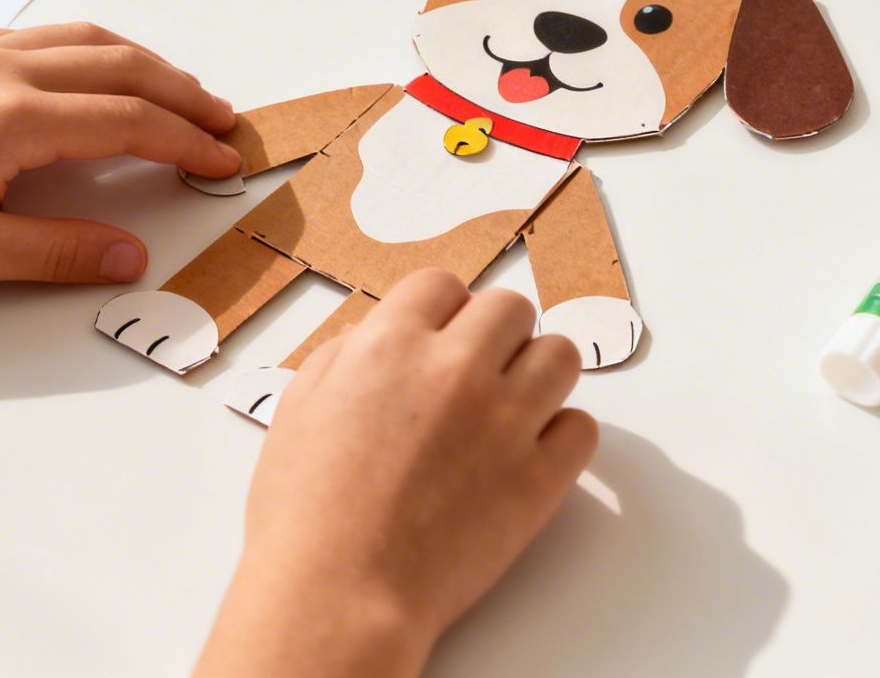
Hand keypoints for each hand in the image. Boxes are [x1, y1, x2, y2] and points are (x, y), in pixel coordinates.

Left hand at [0, 23, 238, 283]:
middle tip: (225, 121)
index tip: (223, 159)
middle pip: (125, 67)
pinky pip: (50, 35)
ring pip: (89, 40)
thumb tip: (129, 256)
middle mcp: (7, 68)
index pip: (131, 122)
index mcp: (17, 117)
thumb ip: (57, 252)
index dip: (187, 141)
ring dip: (146, 64)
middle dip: (184, 94)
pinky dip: (99, 49)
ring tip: (180, 92)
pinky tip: (99, 71)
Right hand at [198, 270, 596, 677]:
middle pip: (510, 308)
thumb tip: (372, 337)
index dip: (441, 311)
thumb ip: (342, 358)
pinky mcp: (540, 478)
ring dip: (538, 371)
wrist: (339, 594)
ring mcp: (505, 422)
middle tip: (479, 370)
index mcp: (391, 346)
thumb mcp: (298, 411)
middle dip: (494, 333)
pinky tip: (531, 452)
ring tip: (513, 405)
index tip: (441, 336)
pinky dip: (561, 435)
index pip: (442, 285)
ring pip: (560, 355)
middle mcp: (455, 370)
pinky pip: (582, 428)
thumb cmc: (306, 516)